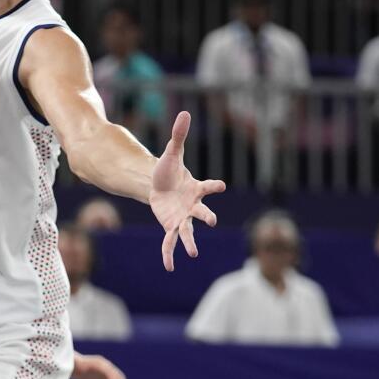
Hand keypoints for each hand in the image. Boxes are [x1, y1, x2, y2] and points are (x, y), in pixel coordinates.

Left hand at [149, 112, 225, 270]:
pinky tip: (169, 267)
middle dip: (206, 216)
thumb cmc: (168, 170)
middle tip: (212, 221)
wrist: (158, 185)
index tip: (220, 185)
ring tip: (193, 254)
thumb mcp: (172, 153)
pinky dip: (168, 253)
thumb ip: (179, 135)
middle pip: (201, 212)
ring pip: (187, 231)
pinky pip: (169, 242)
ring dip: (189, 243)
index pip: (208, 187)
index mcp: (196, 188)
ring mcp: (182, 218)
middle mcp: (192, 206)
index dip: (213, 186)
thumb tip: (184, 112)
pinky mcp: (170, 226)